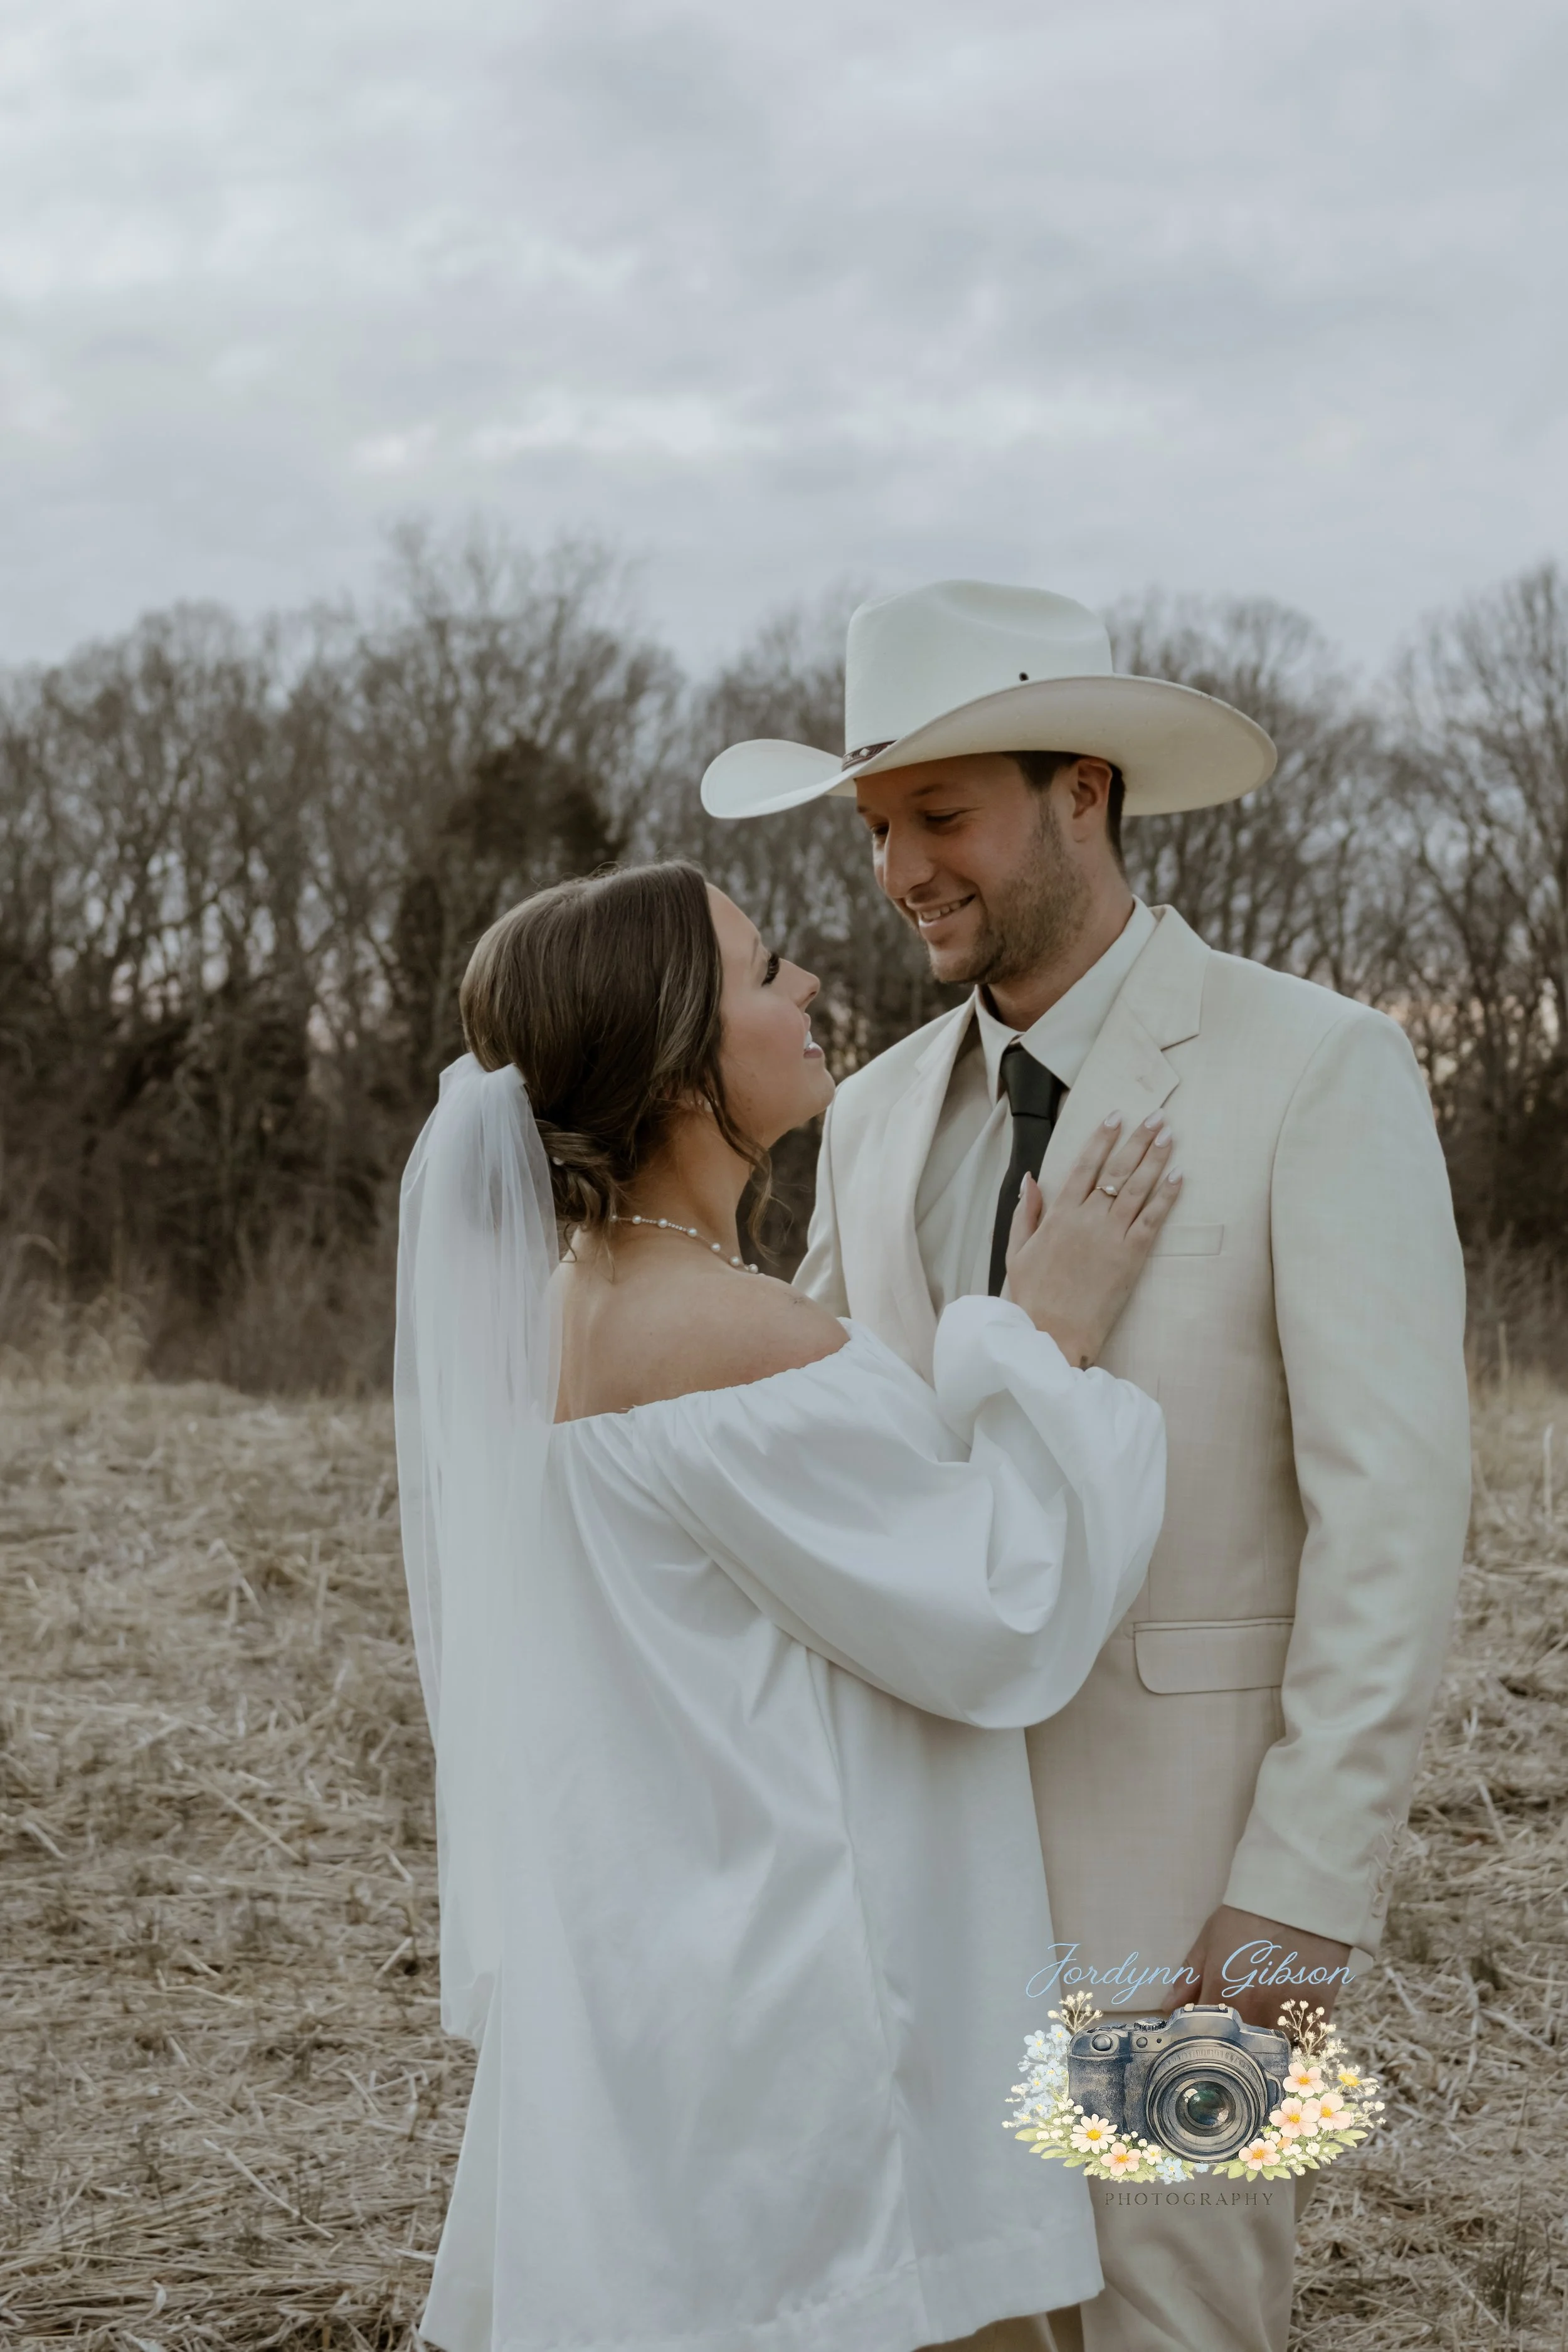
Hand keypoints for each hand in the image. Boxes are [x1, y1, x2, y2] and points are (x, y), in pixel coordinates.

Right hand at [1004, 1113, 1180, 1365]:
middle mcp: (1087, 1219)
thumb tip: (1031, 1178)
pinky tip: (1178, 1175)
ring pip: (1137, 1188)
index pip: (1083, 1166)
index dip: (1101, 1139)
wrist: (1052, 1333)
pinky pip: (1153, 1218)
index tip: (1115, 1116)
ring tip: (1169, 1136)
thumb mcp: (1016, 1251)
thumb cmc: (1032, 1297)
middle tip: (1156, 1116)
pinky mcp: (1131, 1257)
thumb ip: (1025, 1213)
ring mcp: (1111, 1236)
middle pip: (1116, 1169)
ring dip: (1155, 1159)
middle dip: (1137, 1139)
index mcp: (1058, 1215)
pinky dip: (1166, 1195)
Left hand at [1158, 1905, 1355, 2031]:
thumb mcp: (1210, 1938)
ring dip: (1266, 2048)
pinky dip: (1299, 2045)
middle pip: (1239, 2049)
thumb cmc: (1249, 1913)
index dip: (1199, 2037)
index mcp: (1222, 1991)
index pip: (1202, 2032)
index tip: (1201, 2037)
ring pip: (1273, 2051)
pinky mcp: (1319, 2012)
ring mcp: (1287, 2013)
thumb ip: (1189, 1977)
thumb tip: (1168, 2008)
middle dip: (1233, 2048)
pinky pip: (1307, 2045)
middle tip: (1234, 2041)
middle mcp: (1254, 2009)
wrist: (1301, 1894)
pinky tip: (1293, 2035)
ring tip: (1264, 2038)